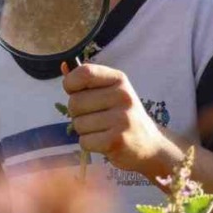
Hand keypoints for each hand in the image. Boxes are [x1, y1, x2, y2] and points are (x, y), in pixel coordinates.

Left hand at [63, 63, 179, 176]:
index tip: (75, 92)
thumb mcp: (110, 92)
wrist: (149, 145)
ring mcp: (122, 119)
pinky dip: (89, 144)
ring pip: (78, 124)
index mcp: (119, 79)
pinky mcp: (117, 141)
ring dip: (84, 130)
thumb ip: (86, 81)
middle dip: (77, 113)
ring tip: (103, 130)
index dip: (70, 84)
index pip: (84, 73)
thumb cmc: (122, 116)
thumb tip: (63, 67)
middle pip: (74, 102)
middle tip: (96, 117)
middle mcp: (122, 96)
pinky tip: (105, 142)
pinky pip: (84, 141)